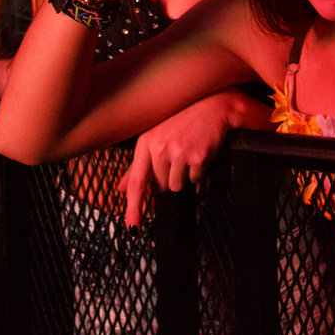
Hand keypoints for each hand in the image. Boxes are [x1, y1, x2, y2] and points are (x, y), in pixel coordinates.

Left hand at [120, 89, 249, 225]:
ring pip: (178, 186)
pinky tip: (199, 152)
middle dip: (169, 178)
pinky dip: (198, 171)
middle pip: (161, 186)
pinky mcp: (198, 157)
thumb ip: (137, 166)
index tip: (132, 228)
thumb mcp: (156, 136)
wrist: (213, 106)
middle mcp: (160, 148)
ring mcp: (180, 153)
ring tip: (188, 154)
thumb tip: (121, 189)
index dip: (133, 208)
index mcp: (146, 143)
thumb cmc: (182, 120)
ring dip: (184, 176)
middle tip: (178, 156)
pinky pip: (195, 179)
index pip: (137, 182)